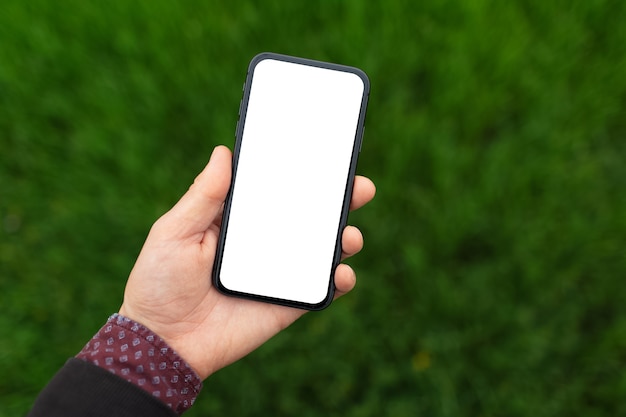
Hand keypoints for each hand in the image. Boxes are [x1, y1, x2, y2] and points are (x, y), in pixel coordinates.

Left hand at [119, 145, 375, 378]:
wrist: (163, 342)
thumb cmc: (160, 282)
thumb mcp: (174, 231)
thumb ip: (204, 196)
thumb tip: (224, 152)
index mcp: (238, 221)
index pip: (276, 191)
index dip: (302, 174)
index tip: (327, 156)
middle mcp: (263, 243)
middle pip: (308, 217)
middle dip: (338, 201)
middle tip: (361, 188)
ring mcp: (277, 273)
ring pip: (320, 251)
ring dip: (344, 239)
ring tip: (349, 235)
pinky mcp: (285, 303)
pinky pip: (319, 290)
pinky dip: (339, 281)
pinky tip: (341, 273)